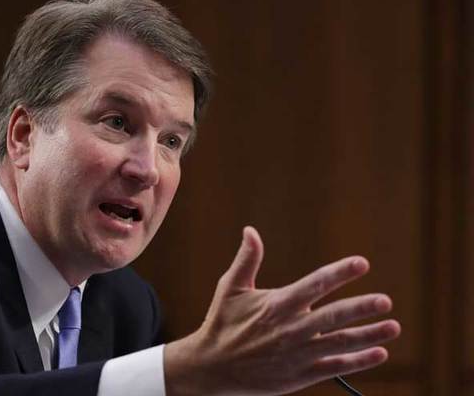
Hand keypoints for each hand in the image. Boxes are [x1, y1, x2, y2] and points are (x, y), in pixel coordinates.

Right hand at [164, 226, 400, 395]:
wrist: (212, 366)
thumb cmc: (222, 323)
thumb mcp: (230, 287)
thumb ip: (247, 259)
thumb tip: (250, 230)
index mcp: (277, 304)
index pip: (315, 284)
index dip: (340, 272)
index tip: (362, 263)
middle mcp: (291, 329)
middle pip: (334, 316)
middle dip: (362, 308)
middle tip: (385, 301)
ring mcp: (298, 354)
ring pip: (341, 343)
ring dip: (369, 335)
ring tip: (393, 327)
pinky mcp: (300, 374)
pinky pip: (335, 367)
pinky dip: (358, 361)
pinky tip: (378, 354)